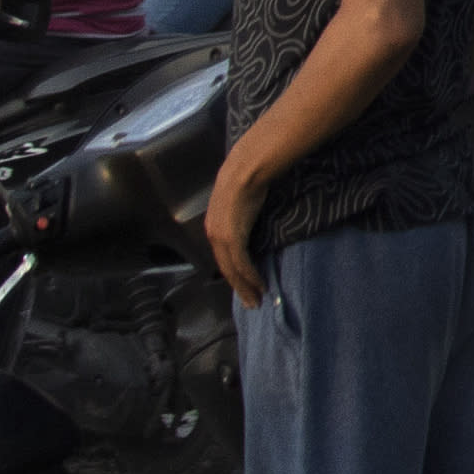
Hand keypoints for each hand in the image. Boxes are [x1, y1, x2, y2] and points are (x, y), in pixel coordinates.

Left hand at [204, 168, 268, 306]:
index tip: (244, 284)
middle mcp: (214, 236)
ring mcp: (222, 239)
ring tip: (255, 300)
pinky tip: (260, 285)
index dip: (234, 273)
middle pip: (226, 269)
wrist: (245, 170)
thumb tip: (250, 216)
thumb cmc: (245, 178)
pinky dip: (251, 277)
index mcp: (214, 227)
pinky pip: (242, 264)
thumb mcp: (239, 199)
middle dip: (239, 288)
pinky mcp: (233, 239)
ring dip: (245, 287)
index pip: (223, 257)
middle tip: (251, 302)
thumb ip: (241, 212)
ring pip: (232, 271)